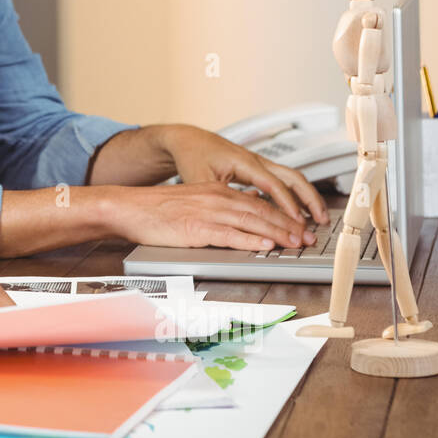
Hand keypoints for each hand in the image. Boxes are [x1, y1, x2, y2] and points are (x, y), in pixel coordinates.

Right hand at [107, 182, 320, 251]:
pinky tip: (265, 246)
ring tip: (295, 243)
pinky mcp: (197, 228)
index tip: (298, 226)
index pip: (258, 202)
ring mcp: (208, 212)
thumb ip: (218, 207)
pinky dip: (251, 240)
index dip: (282, 215)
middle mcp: (216, 198)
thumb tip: (242, 214)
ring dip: (277, 233)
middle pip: (261, 211)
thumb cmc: (156, 209)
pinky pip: (230, 235)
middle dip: (288, 225)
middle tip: (307, 237)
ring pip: (251, 222)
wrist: (130, 208)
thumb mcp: (193, 200)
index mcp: (216, 191)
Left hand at [161, 125, 328, 240]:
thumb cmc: (193, 155)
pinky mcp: (257, 169)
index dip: (287, 204)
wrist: (189, 140)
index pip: (273, 184)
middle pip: (293, 177)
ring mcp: (259, 164)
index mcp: (244, 162)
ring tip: (318, 217)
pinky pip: (283, 181)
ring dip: (307, 197)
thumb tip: (229, 217)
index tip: (297, 221)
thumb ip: (216, 197)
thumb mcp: (199, 178)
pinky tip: (299, 211)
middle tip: (320, 220)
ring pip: (292, 178)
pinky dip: (295, 195)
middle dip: (310, 199)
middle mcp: (256, 161)